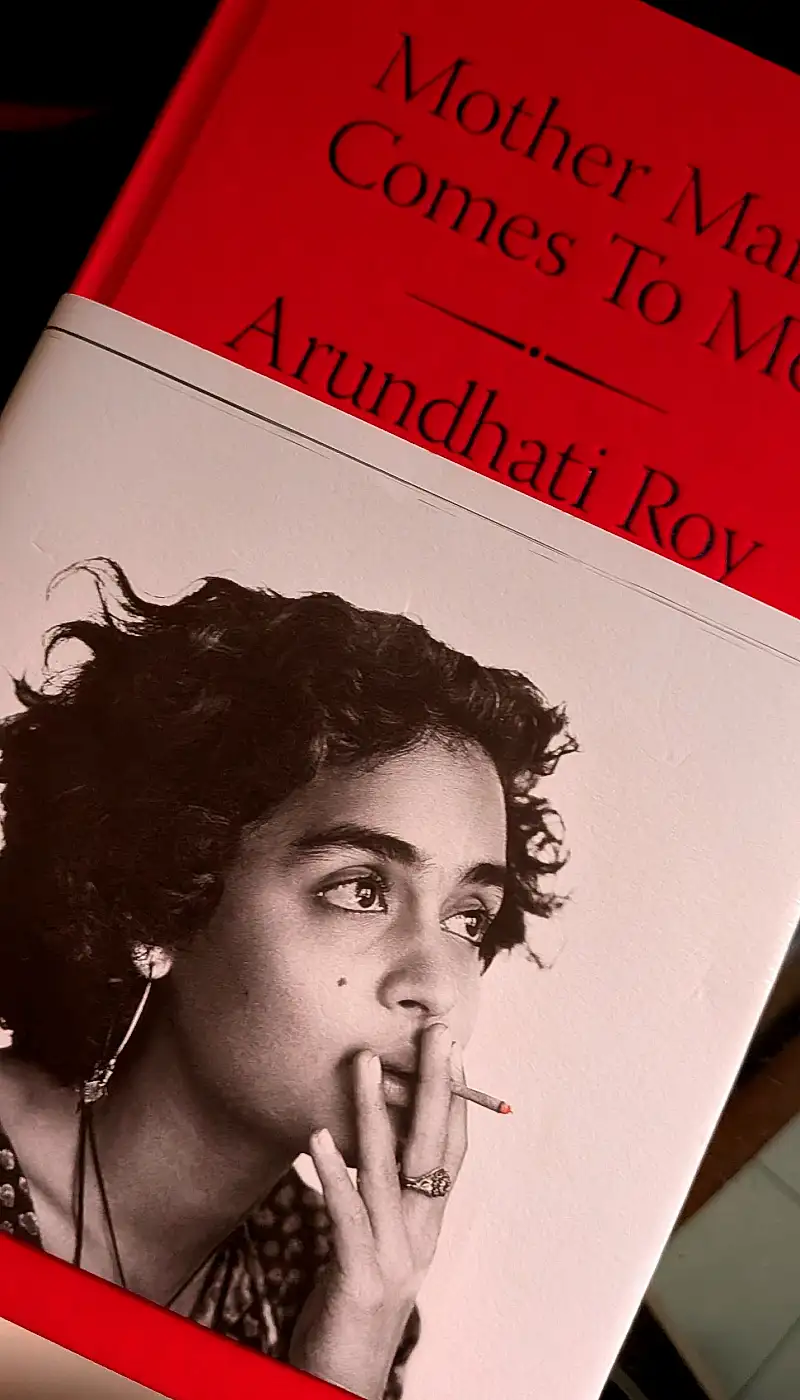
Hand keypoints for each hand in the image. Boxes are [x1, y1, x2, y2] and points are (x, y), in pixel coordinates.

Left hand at [288, 1023, 466, 1398]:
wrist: (344, 1385)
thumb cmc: (353, 1309)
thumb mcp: (376, 1246)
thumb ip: (379, 1198)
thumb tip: (369, 1140)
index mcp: (425, 1226)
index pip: (450, 1152)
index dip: (453, 1100)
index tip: (450, 1049)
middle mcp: (419, 1236)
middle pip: (433, 1150)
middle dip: (434, 1087)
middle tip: (433, 1034)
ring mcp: (393, 1257)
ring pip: (388, 1172)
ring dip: (375, 1113)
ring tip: (365, 1063)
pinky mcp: (359, 1279)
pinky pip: (347, 1217)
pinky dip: (334, 1174)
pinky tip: (317, 1138)